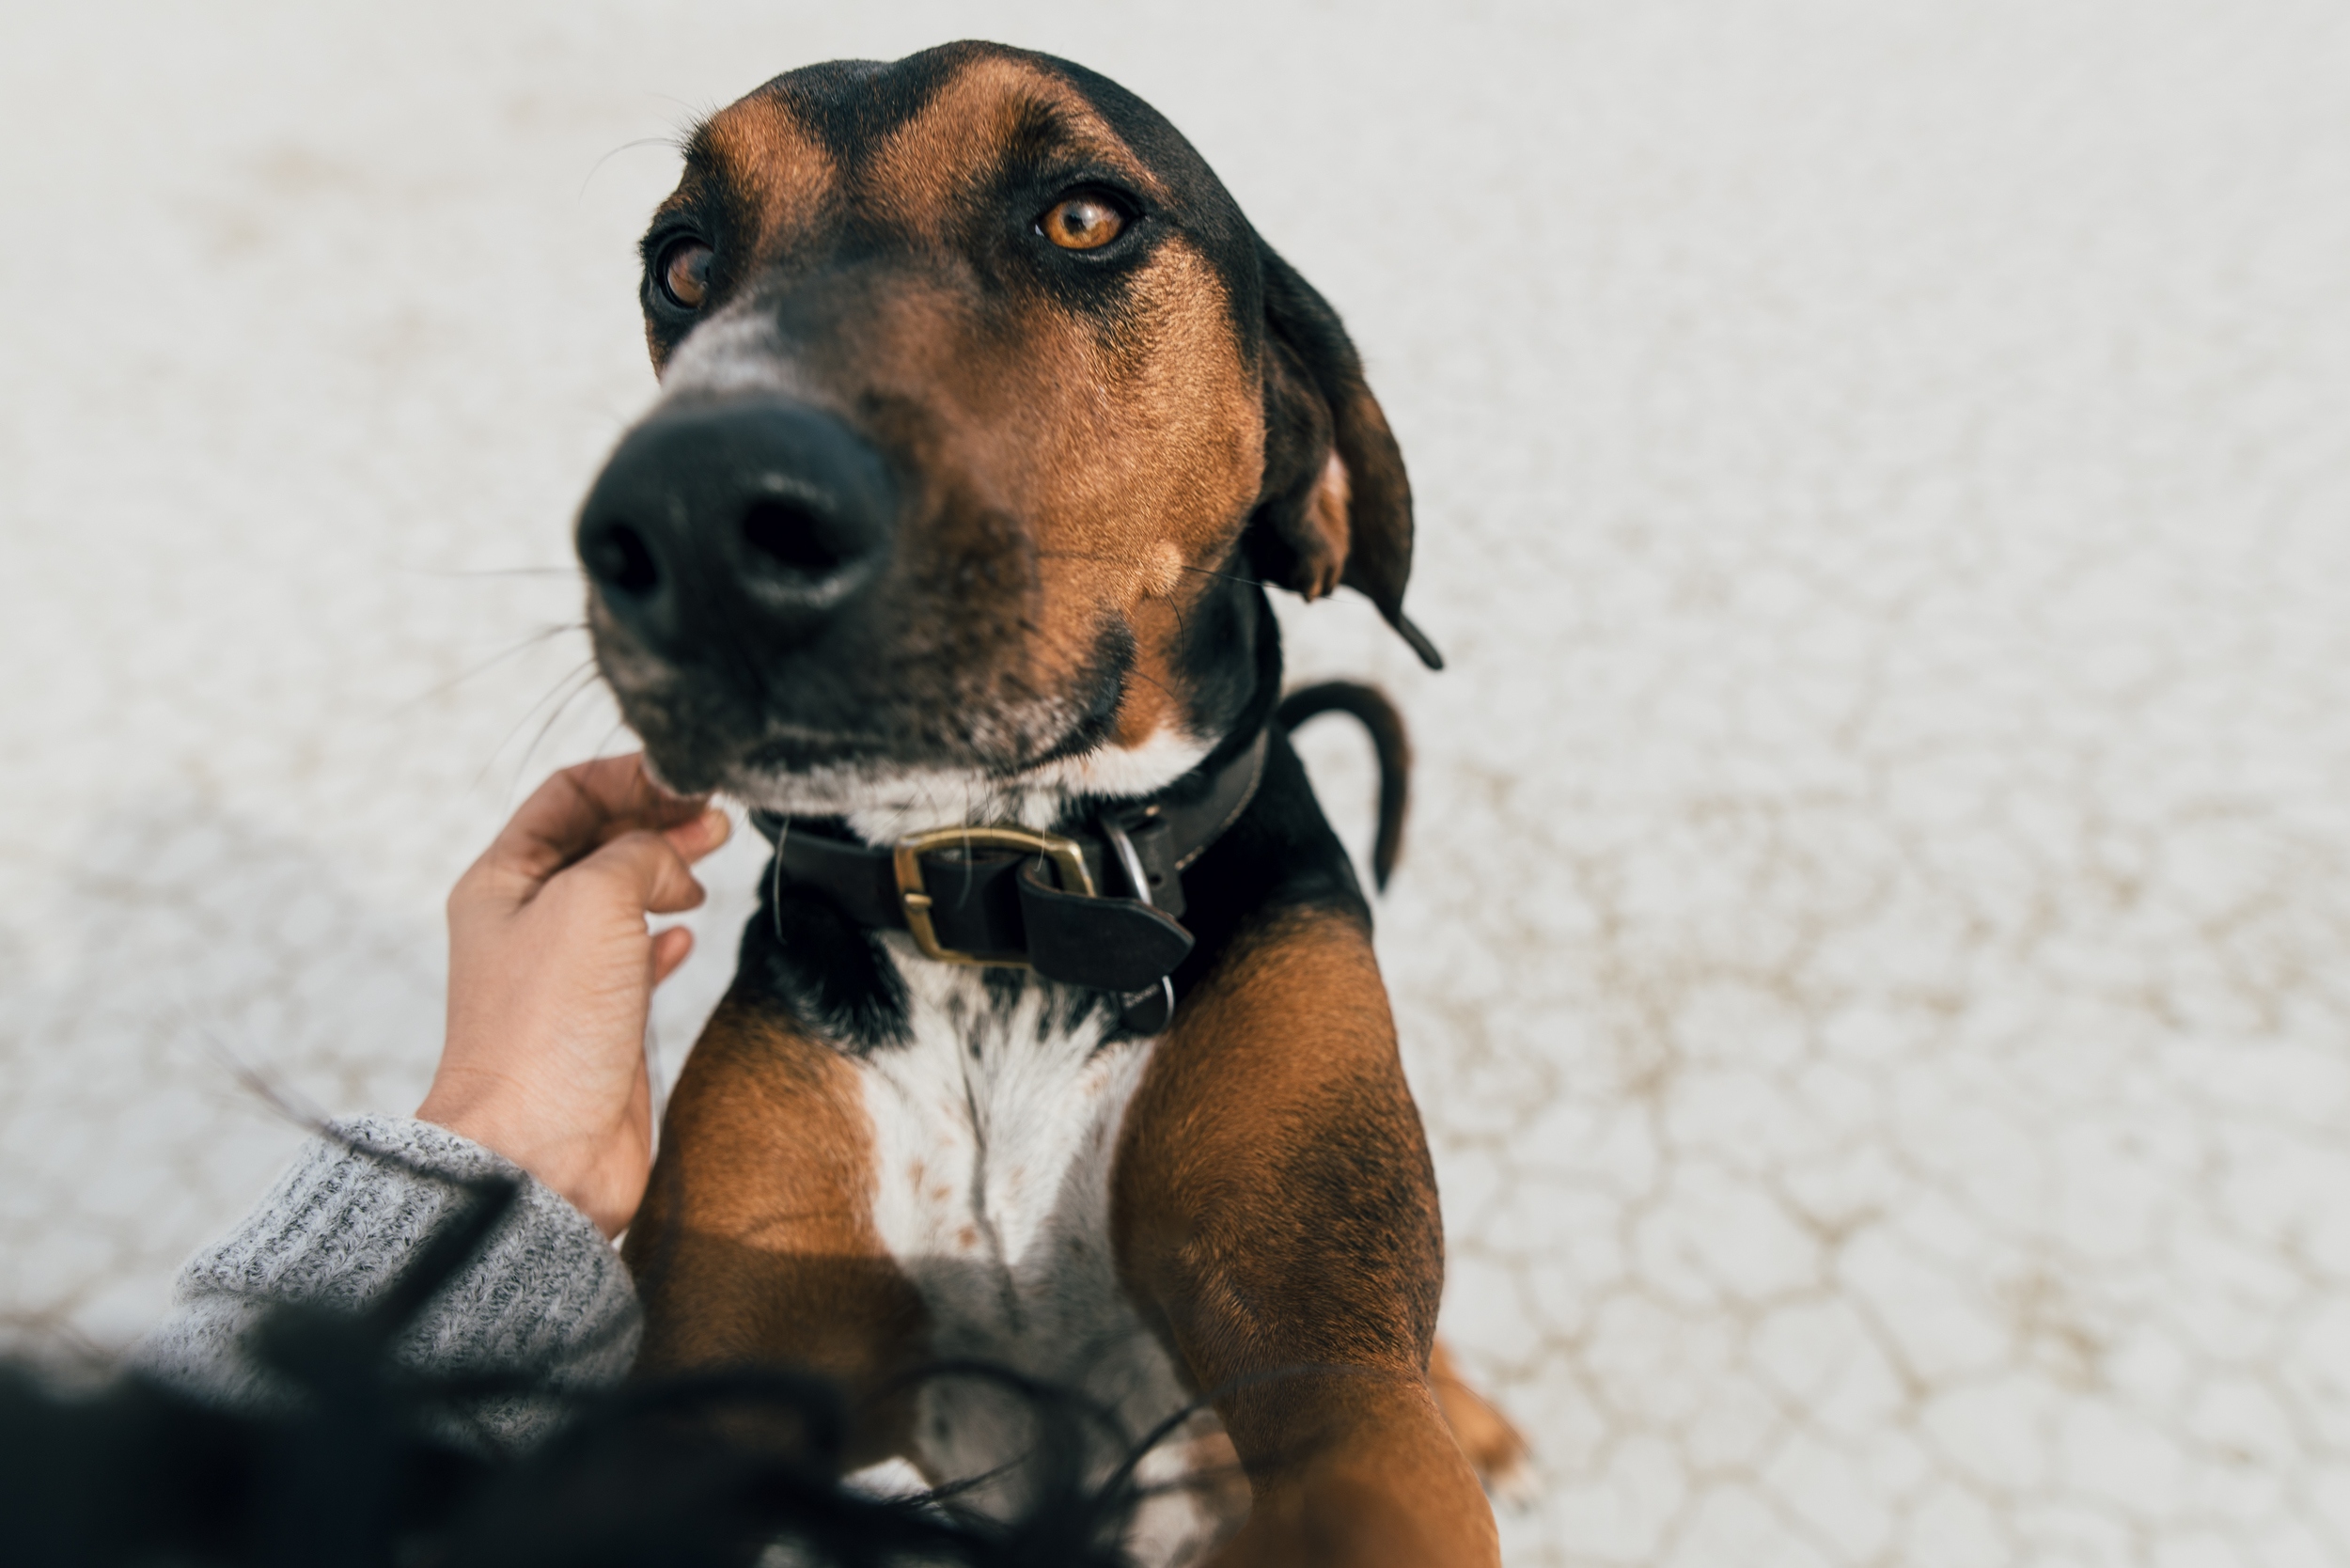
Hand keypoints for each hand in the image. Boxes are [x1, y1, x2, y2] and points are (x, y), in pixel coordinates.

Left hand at [418, 754, 729, 1236]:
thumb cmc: (547, 1027)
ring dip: (669, 870)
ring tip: (711, 860)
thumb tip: (673, 860)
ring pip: (623, 896)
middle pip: (599, 841)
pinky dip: (665, 937)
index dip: (630, 776)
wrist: (542, 1147)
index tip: (689, 777)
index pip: (568, 795)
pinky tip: (687, 935)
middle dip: (658, 819)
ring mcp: (564, 972)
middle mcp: (528, 921)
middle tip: (716, 817)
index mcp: (503, 880)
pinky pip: (635, 958)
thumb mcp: (592, 900)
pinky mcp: (600, 1021)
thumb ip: (638, 852)